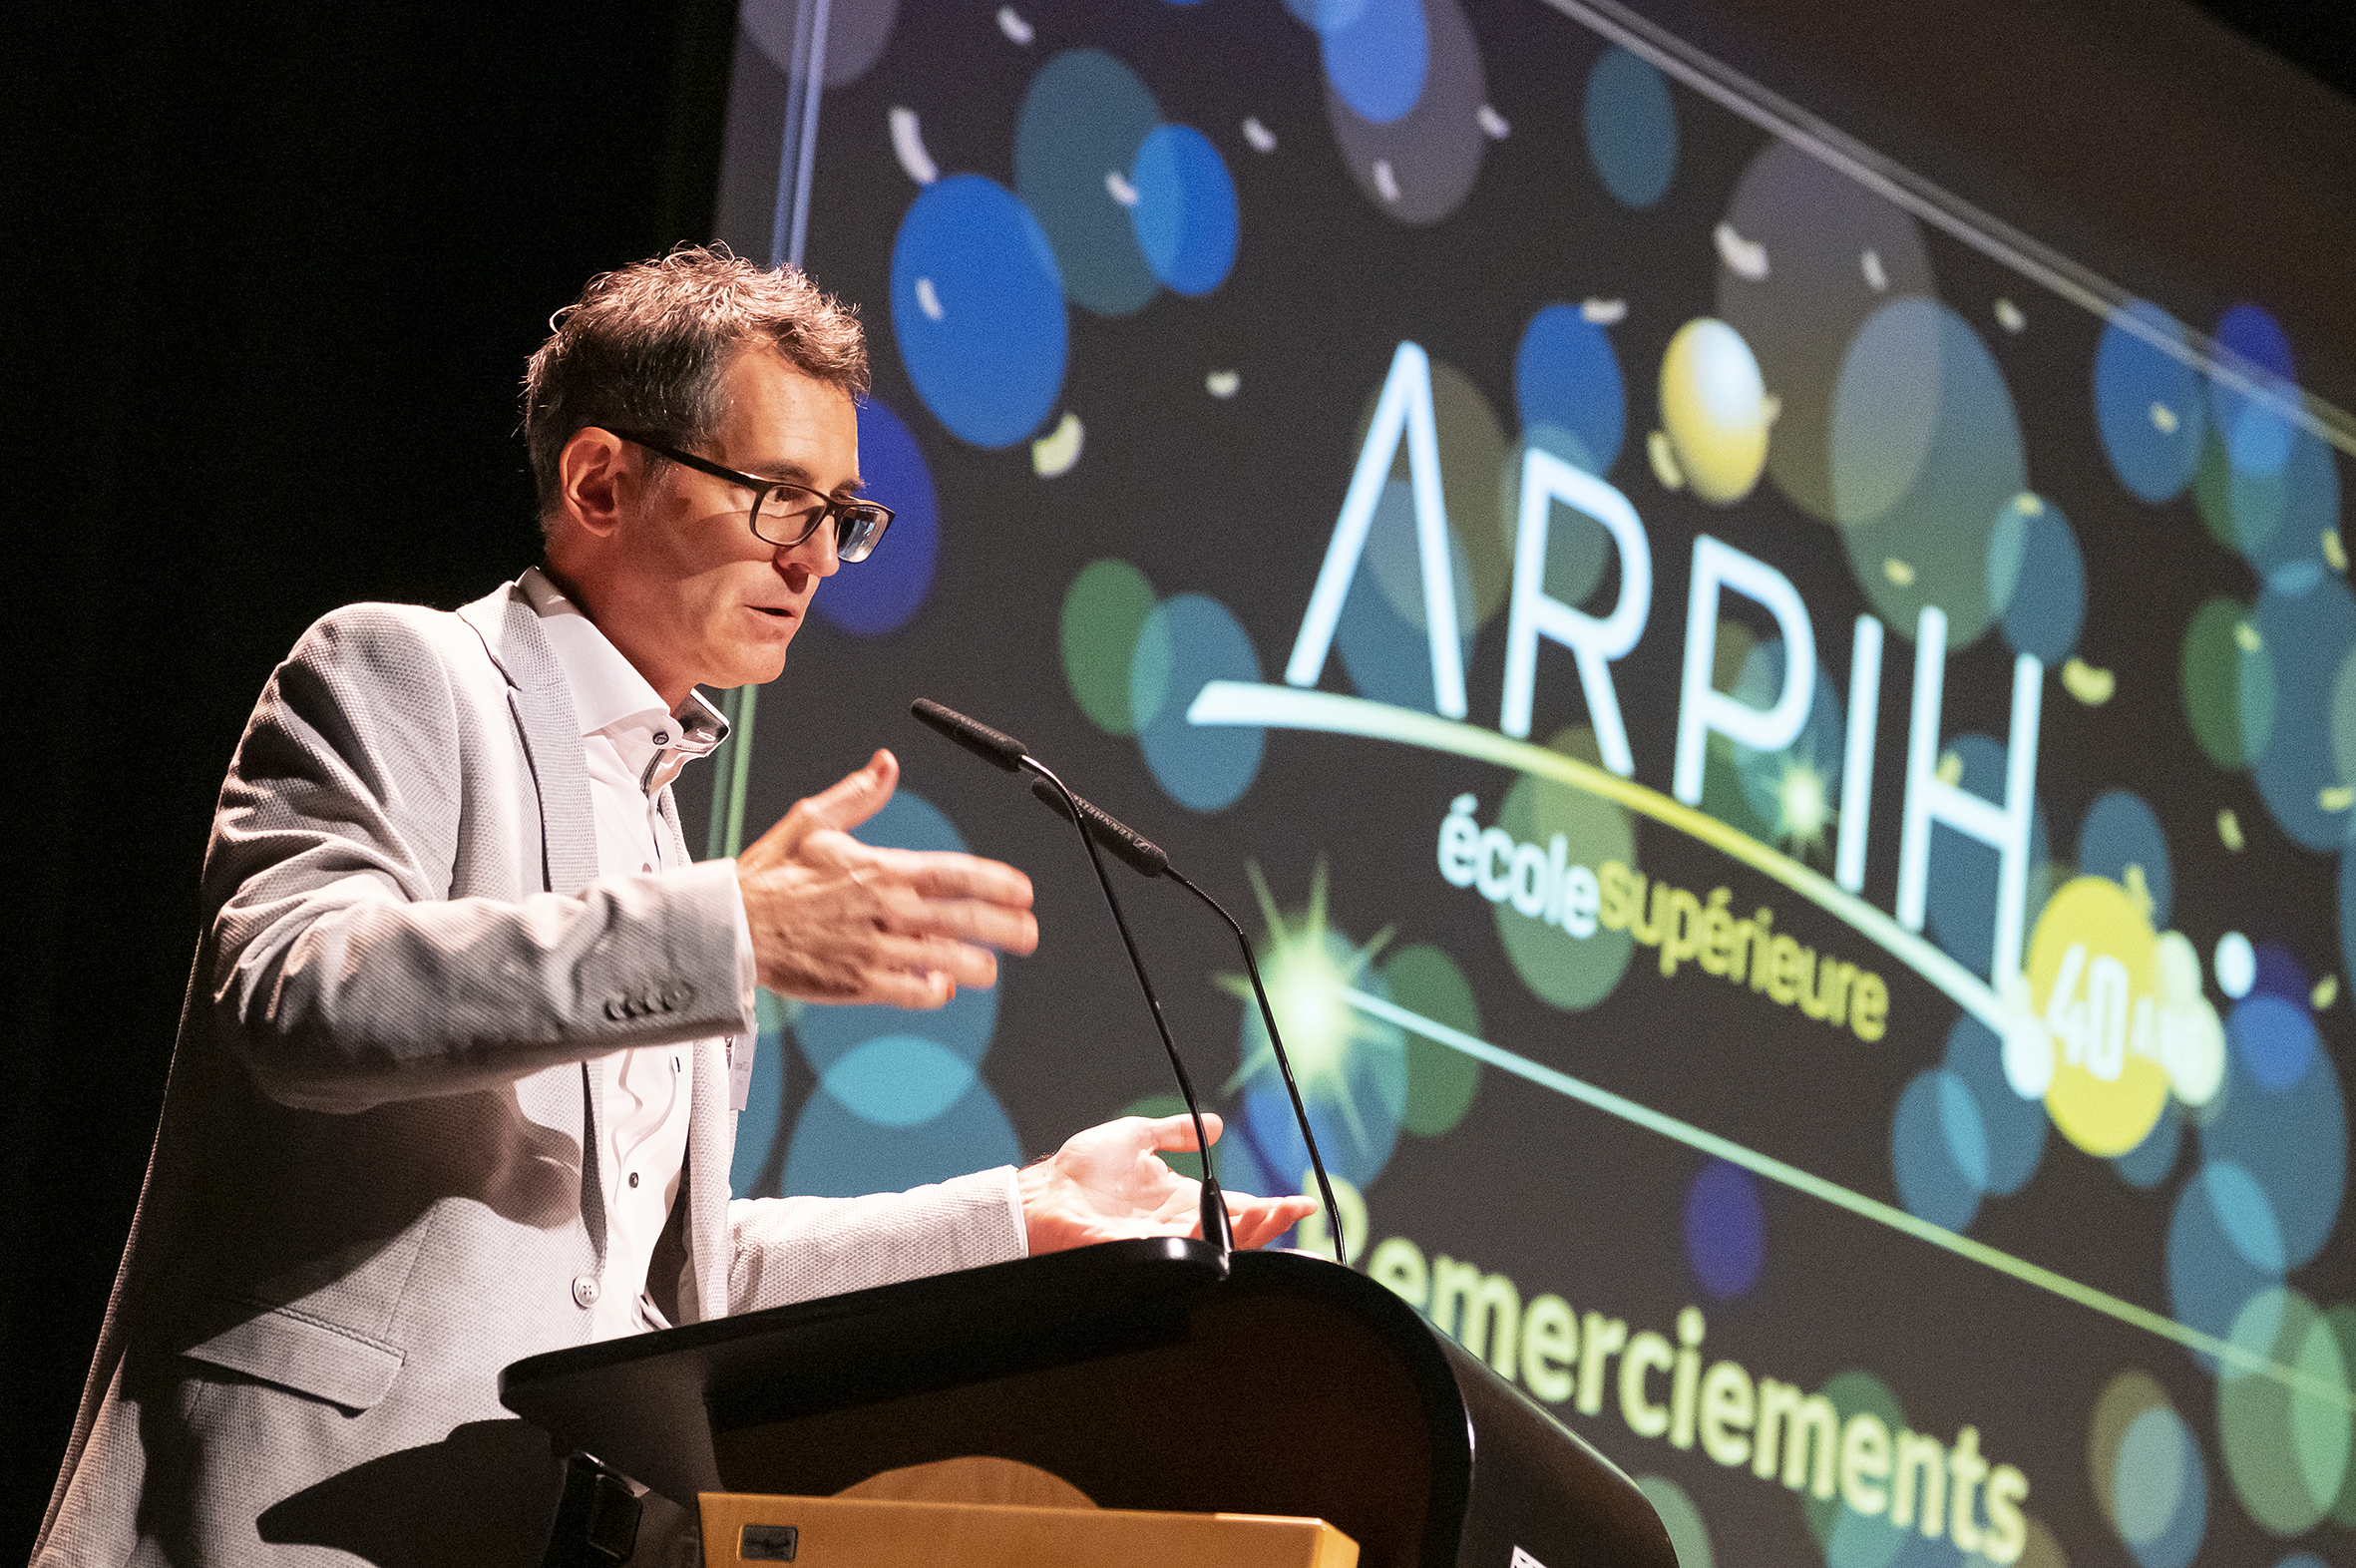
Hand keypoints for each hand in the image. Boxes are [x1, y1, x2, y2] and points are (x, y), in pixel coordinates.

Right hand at [734, 749, 1037, 1006]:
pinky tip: (943, 987)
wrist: (730, 927)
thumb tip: (886, 765)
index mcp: (880, 870)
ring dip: (977, 966)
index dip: (996, 883)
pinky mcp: (859, 983)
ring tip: (992, 968)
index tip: (1023, 891)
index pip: (954, 874)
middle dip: (1005, 927)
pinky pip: (911, 993)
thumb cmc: (770, 877)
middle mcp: (885, 910)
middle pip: (963, 920)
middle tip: (1027, 933)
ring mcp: (875, 949)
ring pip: (945, 961)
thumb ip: (858, 796)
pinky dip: (933, 992)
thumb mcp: (812, 822)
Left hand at [1017, 1113, 1320, 1254]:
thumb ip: (1174, 1132)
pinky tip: (1228, 1226)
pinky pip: (1184, 1251)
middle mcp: (1175, 1227)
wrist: (1043, 1193)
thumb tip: (1214, 1125)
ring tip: (1274, 1214)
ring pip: (1218, 1246)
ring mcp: (1161, 1243)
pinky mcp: (1142, 1252)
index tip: (1300, 1201)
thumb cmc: (1078, 1171)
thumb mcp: (1136, 1136)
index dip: (1269, 1208)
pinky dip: (1209, 1241)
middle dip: (1272, 1225)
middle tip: (1297, 1210)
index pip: (1233, 1208)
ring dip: (1250, 1233)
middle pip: (1236, 1233)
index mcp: (1177, 1202)